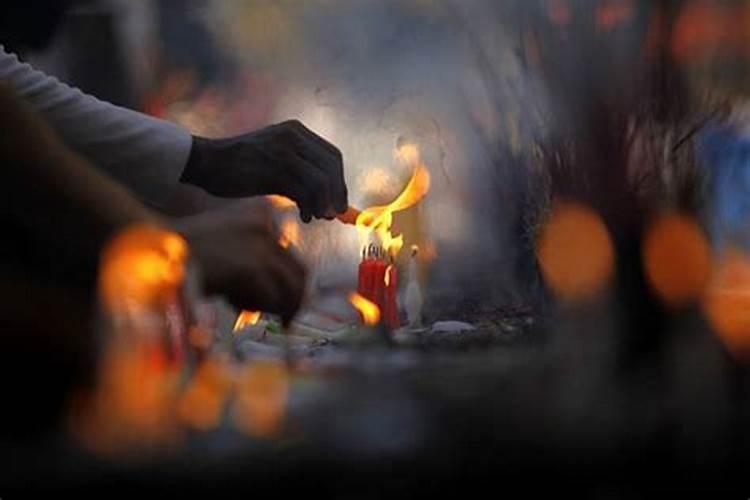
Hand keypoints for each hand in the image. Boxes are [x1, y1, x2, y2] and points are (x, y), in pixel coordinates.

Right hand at [172, 201, 306, 324]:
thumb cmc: (186, 256)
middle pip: (300, 273)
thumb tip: (285, 297)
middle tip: (286, 322)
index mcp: (262, 218)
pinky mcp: (250, 267)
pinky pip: (271, 299)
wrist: (154, 249)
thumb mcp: (227, 250)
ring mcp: (260, 246)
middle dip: (294, 301)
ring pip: (290, 289)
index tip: (285, 305)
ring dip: (274, 307)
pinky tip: (231, 303)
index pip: (292, 257)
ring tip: (246, 310)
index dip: (290, 285)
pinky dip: (256, 308)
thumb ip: (255, 265)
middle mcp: (268, 228)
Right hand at [181, 120, 347, 222]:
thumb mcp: (274, 162)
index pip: (332, 156)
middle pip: (332, 167)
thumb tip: (327, 202)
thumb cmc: (239, 166)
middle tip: (335, 214)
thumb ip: (299, 175)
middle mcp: (293, 136)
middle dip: (337, 193)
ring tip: (318, 217)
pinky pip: (304, 191)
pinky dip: (310, 207)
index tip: (339, 201)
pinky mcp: (274, 168)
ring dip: (324, 203)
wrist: (206, 162)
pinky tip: (305, 217)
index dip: (340, 181)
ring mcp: (284, 151)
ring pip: (321, 180)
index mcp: (296, 131)